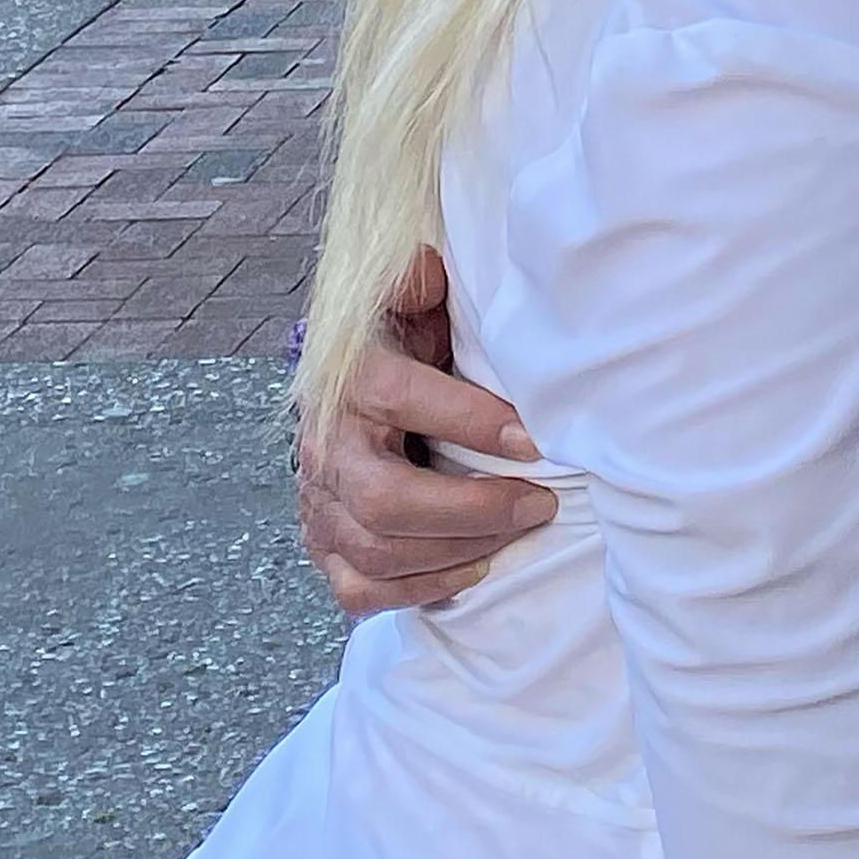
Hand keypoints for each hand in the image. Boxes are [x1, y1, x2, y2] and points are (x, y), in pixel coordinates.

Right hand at [295, 244, 558, 616]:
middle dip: (473, 508)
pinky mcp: (322, 548)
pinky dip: (418, 588)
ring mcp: (319, 506)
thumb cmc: (399, 346)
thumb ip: (420, 284)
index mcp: (354, 382)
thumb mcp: (411, 304)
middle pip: (386, 501)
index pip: (406, 400)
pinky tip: (472, 568)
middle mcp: (328, 450)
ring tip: (520, 529)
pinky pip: (359, 590)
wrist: (341, 391)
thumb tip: (428, 267)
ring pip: (379, 552)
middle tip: (540, 501)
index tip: (536, 439)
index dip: (474, 422)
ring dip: (459, 549)